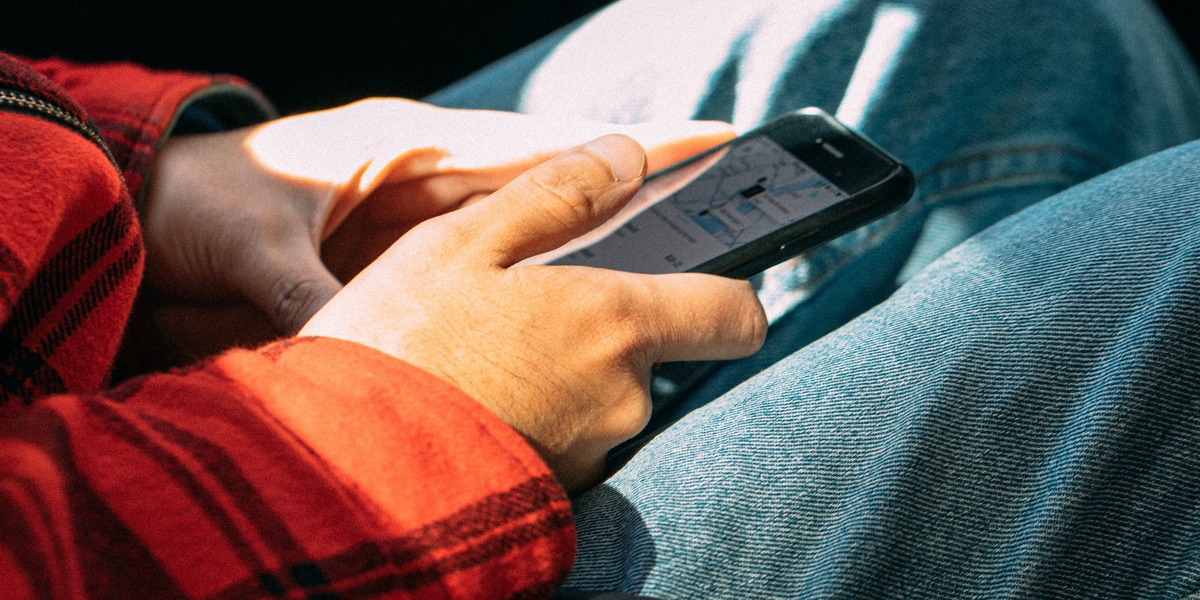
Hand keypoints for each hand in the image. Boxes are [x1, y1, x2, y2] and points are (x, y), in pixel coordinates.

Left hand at [142, 99, 734, 358]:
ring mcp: (427, 219)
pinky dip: (539, 287)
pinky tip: (582, 313)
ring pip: (535, 232)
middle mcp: (434, 180)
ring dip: (599, 245)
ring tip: (679, 266)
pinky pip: (492, 272)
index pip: (542, 146)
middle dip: (640, 192)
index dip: (628, 146)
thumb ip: (311, 293)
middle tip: (726, 208)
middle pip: (559, 187)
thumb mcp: (253, 239)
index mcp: (410, 149)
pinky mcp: (412, 259)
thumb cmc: (199, 200)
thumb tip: (360, 351)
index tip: (711, 140)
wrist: (150, 207)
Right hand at [299, 135, 766, 491]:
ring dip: (564, 372)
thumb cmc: (397, 346)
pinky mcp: (557, 494)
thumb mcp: (463, 242)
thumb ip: (555, 194)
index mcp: (615, 323)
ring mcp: (592, 453)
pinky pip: (569, 440)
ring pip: (605, 397)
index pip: (735, 313)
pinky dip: (538, 417)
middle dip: (604, 329)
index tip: (690, 278)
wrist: (340, 472)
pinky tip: (479, 401)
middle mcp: (623, 398)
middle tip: (523, 310)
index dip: (723, 291)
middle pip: (653, 353)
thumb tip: (623, 155)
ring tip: (485, 357)